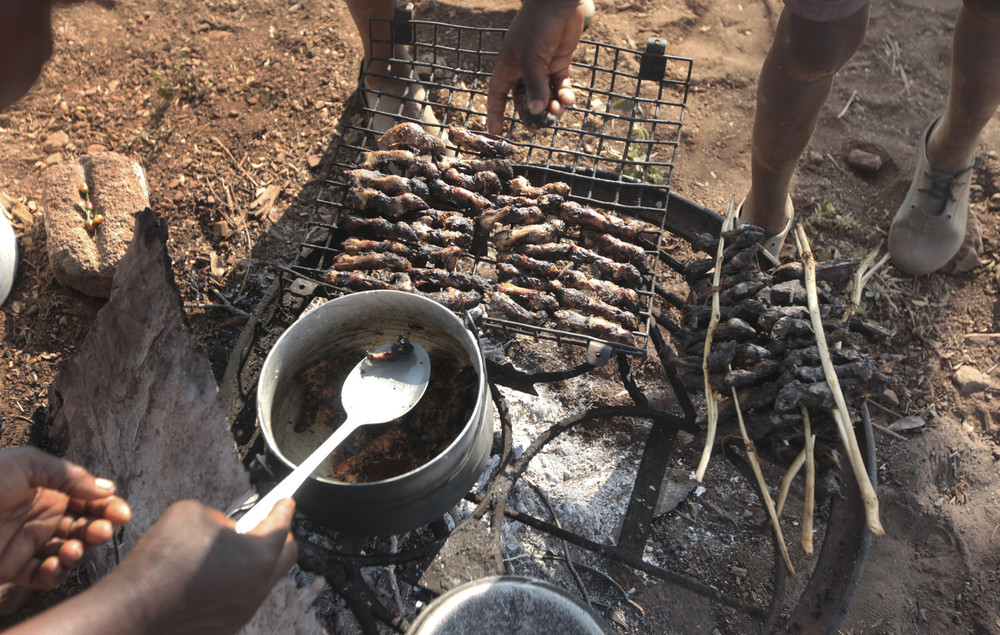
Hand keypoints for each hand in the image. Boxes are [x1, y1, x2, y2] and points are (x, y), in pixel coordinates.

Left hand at [0, 447, 130, 588]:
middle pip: (83, 526)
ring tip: (74, 548)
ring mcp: (29, 543)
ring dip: (79, 551)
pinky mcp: (14, 569)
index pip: (88, 500)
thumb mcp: (27, 464)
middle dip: (99, 529)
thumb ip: (69, 475)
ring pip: (69, 551)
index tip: (122, 514)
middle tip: (103, 531)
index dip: (108, 506)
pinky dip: (58, 572)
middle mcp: (43, 516)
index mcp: (48, 490)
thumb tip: (107, 489)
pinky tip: (58, 563)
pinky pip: (45, 575)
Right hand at [106, 499, 297, 633]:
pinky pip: (243, 597)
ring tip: (232, 549)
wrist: (133, 609)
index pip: (282, 525)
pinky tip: (216, 575)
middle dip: (280, 535)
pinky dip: (238, 582)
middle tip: (266, 522)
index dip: (283, 508)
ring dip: (257, 561)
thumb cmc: (162, 560)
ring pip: (264, 578)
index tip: (285, 502)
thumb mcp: (193, 513)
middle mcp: (259, 585)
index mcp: (258, 554)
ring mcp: (245, 609)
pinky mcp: (228, 625)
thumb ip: (220, 517)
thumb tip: (228, 528)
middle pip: (285, 555)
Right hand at [486, 0, 588, 134]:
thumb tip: (537, 112)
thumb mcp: (532, 58)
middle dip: (531, 114)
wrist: (559, 4)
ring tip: (557, 112)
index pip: (498, 94)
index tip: (496, 130)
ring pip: (544, 95)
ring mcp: (542, 68)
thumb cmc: (537, 27)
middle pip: (524, 100)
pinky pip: (560, 86)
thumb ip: (535, 86)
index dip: (495, 112)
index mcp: (508, 66)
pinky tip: (568, 99)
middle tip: (538, 127)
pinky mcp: (559, 64)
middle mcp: (523, 69)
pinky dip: (564, 95)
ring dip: (551, 106)